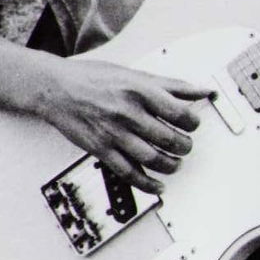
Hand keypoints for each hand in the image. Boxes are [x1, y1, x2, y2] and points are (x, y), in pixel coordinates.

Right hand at [34, 62, 213, 195]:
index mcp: (139, 90)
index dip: (192, 122)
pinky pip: (128, 172)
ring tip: (175, 163)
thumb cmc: (95, 78)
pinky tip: (157, 184)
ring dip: (170, 165)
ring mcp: (113, 132)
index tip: (193, 125)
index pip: (178, 112)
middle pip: (167, 138)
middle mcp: (127, 112)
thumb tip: (202, 90)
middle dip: (184, 146)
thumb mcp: (136, 74)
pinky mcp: (101, 149)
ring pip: (151, 158)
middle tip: (185, 146)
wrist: (56, 87)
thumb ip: (172, 85)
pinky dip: (147, 183)